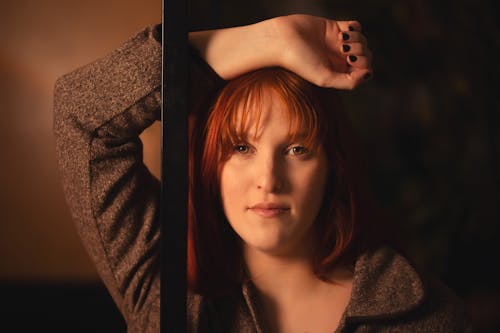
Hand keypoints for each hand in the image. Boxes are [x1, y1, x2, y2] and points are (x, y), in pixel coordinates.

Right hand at [189, 14, 372, 89]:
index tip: (350, 62)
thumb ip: (348, 82)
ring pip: (363, 40)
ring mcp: (338, 43)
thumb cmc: (299, 62)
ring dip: (357, 39)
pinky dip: (354, 28)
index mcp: (338, 73)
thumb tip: (369, 73)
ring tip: (340, 41)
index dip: (364, 65)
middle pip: (366, 55)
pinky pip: (356, 26)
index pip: (364, 71)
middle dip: (361, 51)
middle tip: (344, 51)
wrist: (282, 40)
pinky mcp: (334, 27)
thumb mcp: (324, 78)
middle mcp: (339, 60)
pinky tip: (342, 32)